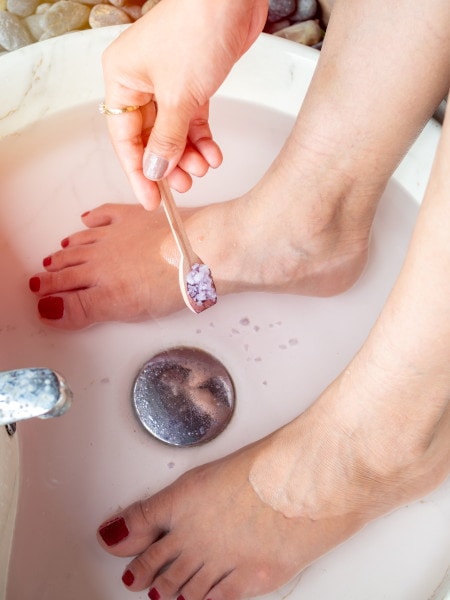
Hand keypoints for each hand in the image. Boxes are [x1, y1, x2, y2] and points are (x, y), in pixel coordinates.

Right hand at [101, 0, 267, 208]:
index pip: (124, 137)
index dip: (137, 171)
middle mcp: (141, 81)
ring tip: (204, 168)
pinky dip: (202, 138)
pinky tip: (213, 154)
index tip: (150, 199)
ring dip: (188, 154)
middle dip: (168, 163)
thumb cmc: (197, 30)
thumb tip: (154, 170)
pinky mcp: (194, 81)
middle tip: (182, 185)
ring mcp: (168, 81)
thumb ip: (167, 138)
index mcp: (122, 79)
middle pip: (150, 136)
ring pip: (173, 131)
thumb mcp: (178, 95)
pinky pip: (193, 119)